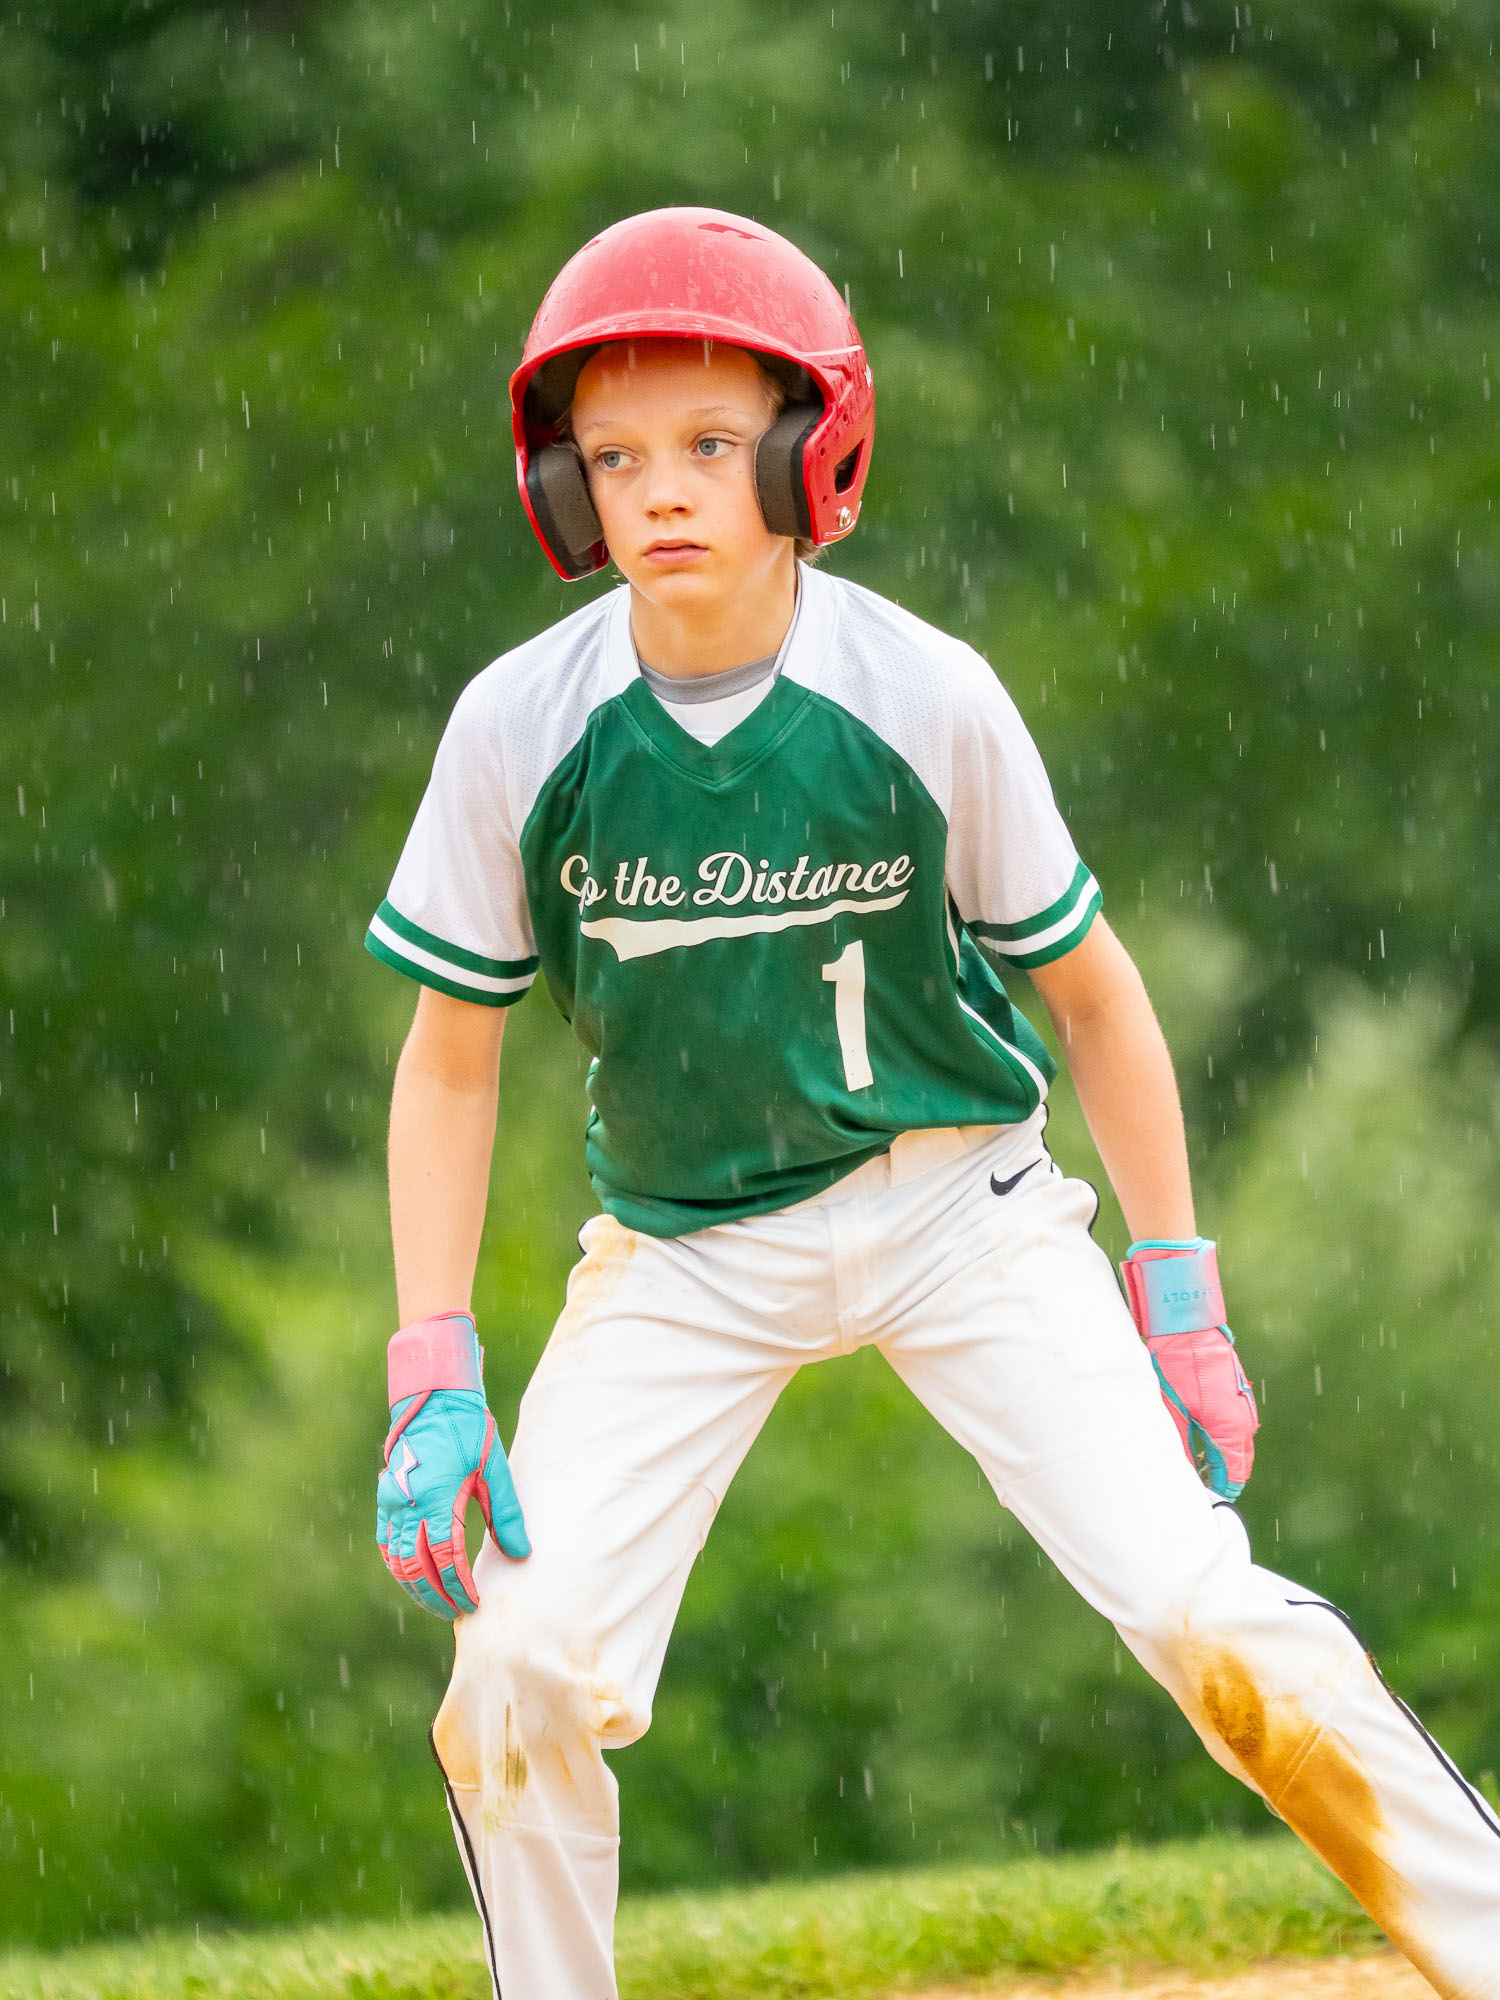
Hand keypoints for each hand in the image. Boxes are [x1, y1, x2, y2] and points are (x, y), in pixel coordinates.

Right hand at [376, 1311, 529, 1618]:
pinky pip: (387, 1542)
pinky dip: (399, 1565)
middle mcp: (408, 1503)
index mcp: (437, 1497)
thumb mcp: (494, 1470)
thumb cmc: (468, 1430)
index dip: (458, 1586)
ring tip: (438, 1601)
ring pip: (397, 1559)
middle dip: (436, 1595)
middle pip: (417, 1567)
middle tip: (457, 1611)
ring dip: (416, 1585)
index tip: (474, 1603)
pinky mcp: (386, 1498)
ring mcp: (392, 1502)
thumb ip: (505, 1514)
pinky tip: (415, 1576)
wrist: (434, 1398)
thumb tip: (522, 1553)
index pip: (445, 1558)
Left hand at [1120, 1238, 1258, 1500]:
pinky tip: (1194, 1436)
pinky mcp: (1229, 1385)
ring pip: (1231, 1438)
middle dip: (1219, 1476)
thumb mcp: (1168, 1410)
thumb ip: (1178, 1445)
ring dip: (1216, 1454)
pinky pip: (1227, 1419)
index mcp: (1231, 1427)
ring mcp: (1238, 1399)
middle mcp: (1241, 1415)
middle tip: (1200, 1494)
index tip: (1206, 1509)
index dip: (1220, 1491)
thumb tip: (1181, 1475)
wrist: (1181, 1315)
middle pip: (1235, 1458)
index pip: (1234, 1473)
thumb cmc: (1171, 1363)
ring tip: (1194, 1468)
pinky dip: (1214, 1433)